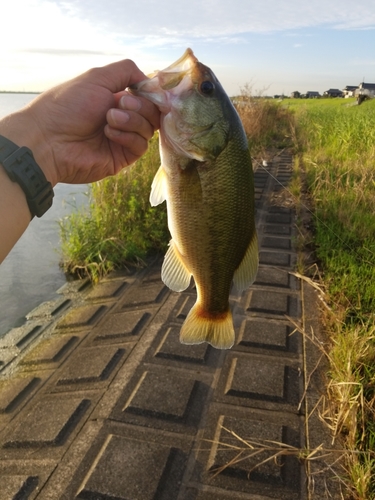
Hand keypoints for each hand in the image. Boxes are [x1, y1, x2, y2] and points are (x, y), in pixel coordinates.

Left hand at [1, 59, 159, 185]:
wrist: (50, 139)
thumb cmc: (68, 106)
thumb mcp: (97, 77)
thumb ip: (126, 71)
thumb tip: (149, 80)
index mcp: (115, 99)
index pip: (147, 96)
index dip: (151, 94)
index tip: (145, 90)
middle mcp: (121, 119)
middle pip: (152, 113)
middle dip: (139, 106)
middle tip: (118, 104)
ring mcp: (122, 139)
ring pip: (148, 129)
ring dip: (131, 120)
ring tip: (109, 119)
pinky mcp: (122, 158)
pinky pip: (140, 146)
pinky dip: (128, 137)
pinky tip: (108, 133)